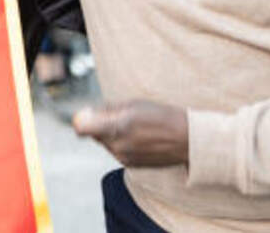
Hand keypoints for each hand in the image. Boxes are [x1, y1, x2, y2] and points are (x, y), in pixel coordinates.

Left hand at [72, 100, 188, 166]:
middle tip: (122, 116)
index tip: (91, 113)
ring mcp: (124, 158)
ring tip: (135, 127)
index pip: (81, 127)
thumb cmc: (161, 116)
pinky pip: (117, 151)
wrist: (187, 140)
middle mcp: (117, 146)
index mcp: (117, 127)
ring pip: (106, 143)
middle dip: (101, 124)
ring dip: (113, 134)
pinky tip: (140, 138)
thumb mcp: (133, 104)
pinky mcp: (131, 165)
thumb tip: (86, 112)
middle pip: (94, 134)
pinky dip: (123, 144)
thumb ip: (106, 109)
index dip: (83, 119)